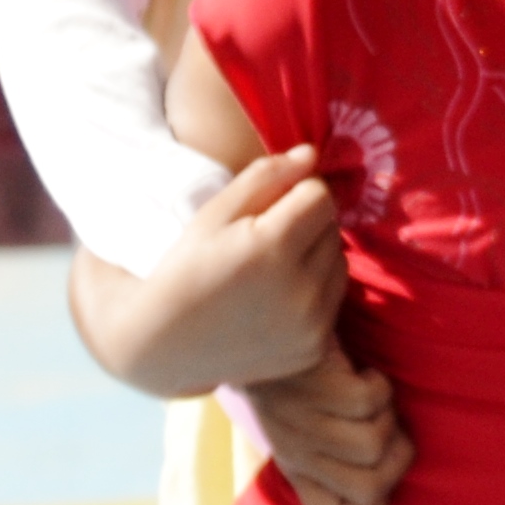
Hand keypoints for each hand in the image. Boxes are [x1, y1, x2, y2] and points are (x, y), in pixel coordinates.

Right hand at [84, 147, 350, 397]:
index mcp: (273, 247)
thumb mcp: (215, 213)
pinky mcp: (315, 349)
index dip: (297, 194)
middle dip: (307, 225)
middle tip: (266, 240)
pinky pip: (335, 300)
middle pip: (332, 229)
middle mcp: (300, 288)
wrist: (164, 342)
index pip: (320, 196)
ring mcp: (311, 324)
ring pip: (340, 263)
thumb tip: (312, 154)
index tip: (270, 209)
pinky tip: (281, 297)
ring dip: (317, 256)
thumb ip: (266, 176)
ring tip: (273, 268)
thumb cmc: (186, 267)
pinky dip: (318, 292)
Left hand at [246, 344, 412, 504]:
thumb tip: (383, 483)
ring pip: (372, 444)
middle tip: (379, 423)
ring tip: (368, 395)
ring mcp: (301, 422)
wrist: (255, 327)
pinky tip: (361, 371)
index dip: (372, 504)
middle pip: (371, 489)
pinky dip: (377, 383)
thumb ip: (330, 458)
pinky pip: (366, 401)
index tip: (372, 464)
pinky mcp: (312, 385)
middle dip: (396, 454)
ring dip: (387, 414)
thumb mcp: (299, 429)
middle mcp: (295, 453)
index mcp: (295, 469)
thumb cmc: (293, 378)